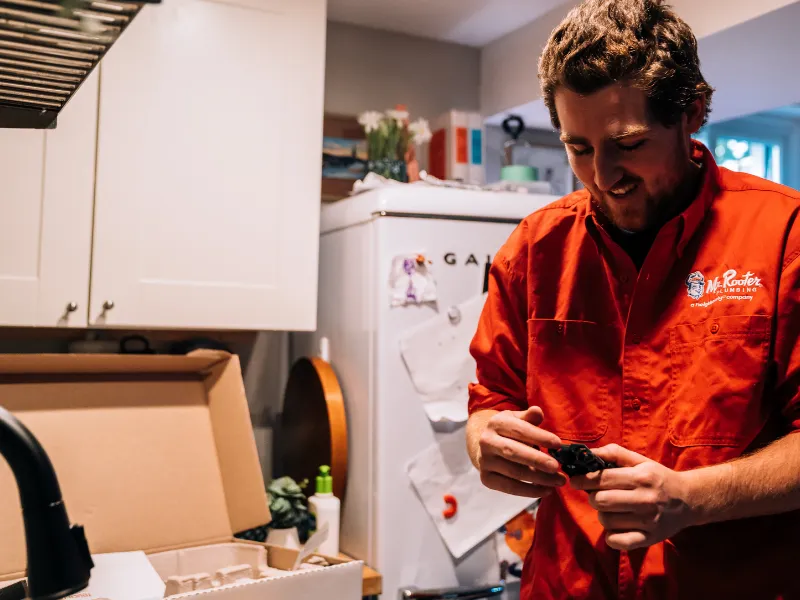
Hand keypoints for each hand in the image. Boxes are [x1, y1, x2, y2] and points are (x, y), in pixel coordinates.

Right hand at [477, 406, 566, 497]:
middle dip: (537, 460)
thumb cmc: (509, 432)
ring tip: (559, 480)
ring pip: (514, 472)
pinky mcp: (486, 479)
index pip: (519, 430)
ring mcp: (485, 461)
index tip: (557, 444)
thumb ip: (529, 417)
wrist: (486, 447)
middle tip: (557, 466)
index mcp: (496, 423)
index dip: (539, 436)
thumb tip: (537, 412)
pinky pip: (510, 488)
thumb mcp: (518, 420)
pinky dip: (530, 491)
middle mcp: (487, 442)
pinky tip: (547, 490)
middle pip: (512, 452)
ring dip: (539, 478)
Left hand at [570, 444, 693, 550]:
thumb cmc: (658, 478)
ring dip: (602, 514)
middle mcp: (644, 500)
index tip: (575, 480)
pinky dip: (611, 535)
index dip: (583, 479)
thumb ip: (614, 453)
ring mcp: (647, 522)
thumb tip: (588, 452)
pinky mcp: (648, 539)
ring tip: (611, 508)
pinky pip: (617, 541)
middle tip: (598, 494)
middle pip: (601, 501)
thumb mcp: (640, 461)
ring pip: (606, 520)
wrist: (688, 500)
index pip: (602, 479)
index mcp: (640, 478)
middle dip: (593, 497)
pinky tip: (616, 525)